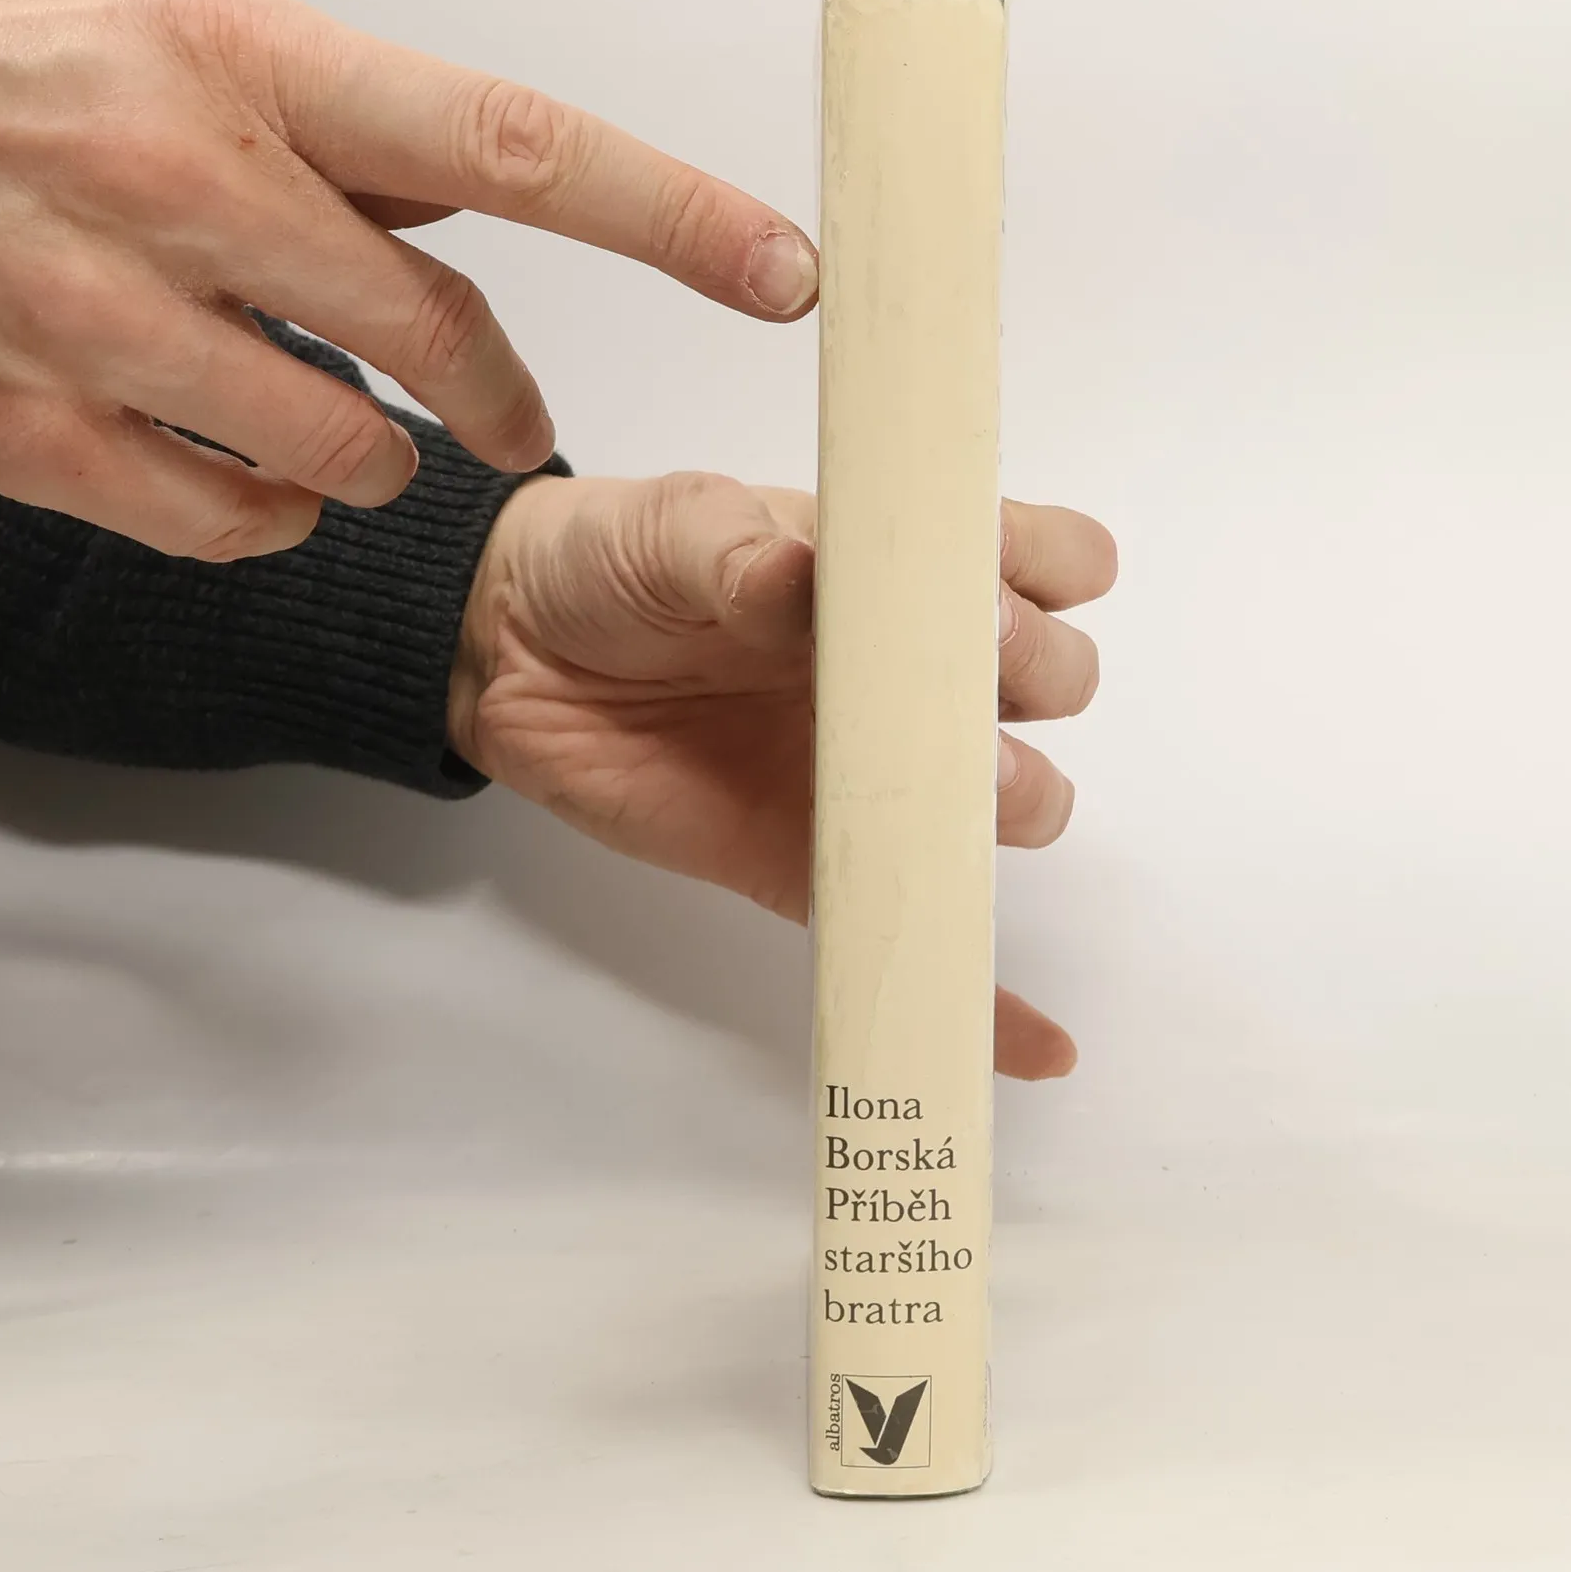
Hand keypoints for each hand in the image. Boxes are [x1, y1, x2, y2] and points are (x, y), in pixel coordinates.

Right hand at [0, 0, 816, 559]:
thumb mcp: (165, 17)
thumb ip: (329, 112)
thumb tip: (471, 189)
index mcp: (236, 57)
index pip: (511, 144)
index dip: (668, 218)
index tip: (780, 268)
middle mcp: (178, 184)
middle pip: (442, 340)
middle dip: (506, 401)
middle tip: (512, 419)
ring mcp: (99, 320)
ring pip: (347, 452)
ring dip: (383, 458)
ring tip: (340, 418)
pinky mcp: (36, 434)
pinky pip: (235, 525)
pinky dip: (275, 516)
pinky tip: (250, 466)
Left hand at [450, 472, 1116, 1076]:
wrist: (514, 653)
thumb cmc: (616, 562)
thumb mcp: (677, 526)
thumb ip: (745, 551)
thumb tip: (809, 580)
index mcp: (903, 575)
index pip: (1047, 561)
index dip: (1055, 572)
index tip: (1002, 587)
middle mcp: (916, 674)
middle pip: (1057, 682)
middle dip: (1039, 678)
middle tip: (970, 674)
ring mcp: (878, 777)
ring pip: (1012, 802)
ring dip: (1015, 802)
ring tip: (957, 795)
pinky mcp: (815, 867)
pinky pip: (912, 932)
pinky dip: (984, 1002)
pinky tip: (1036, 1046)